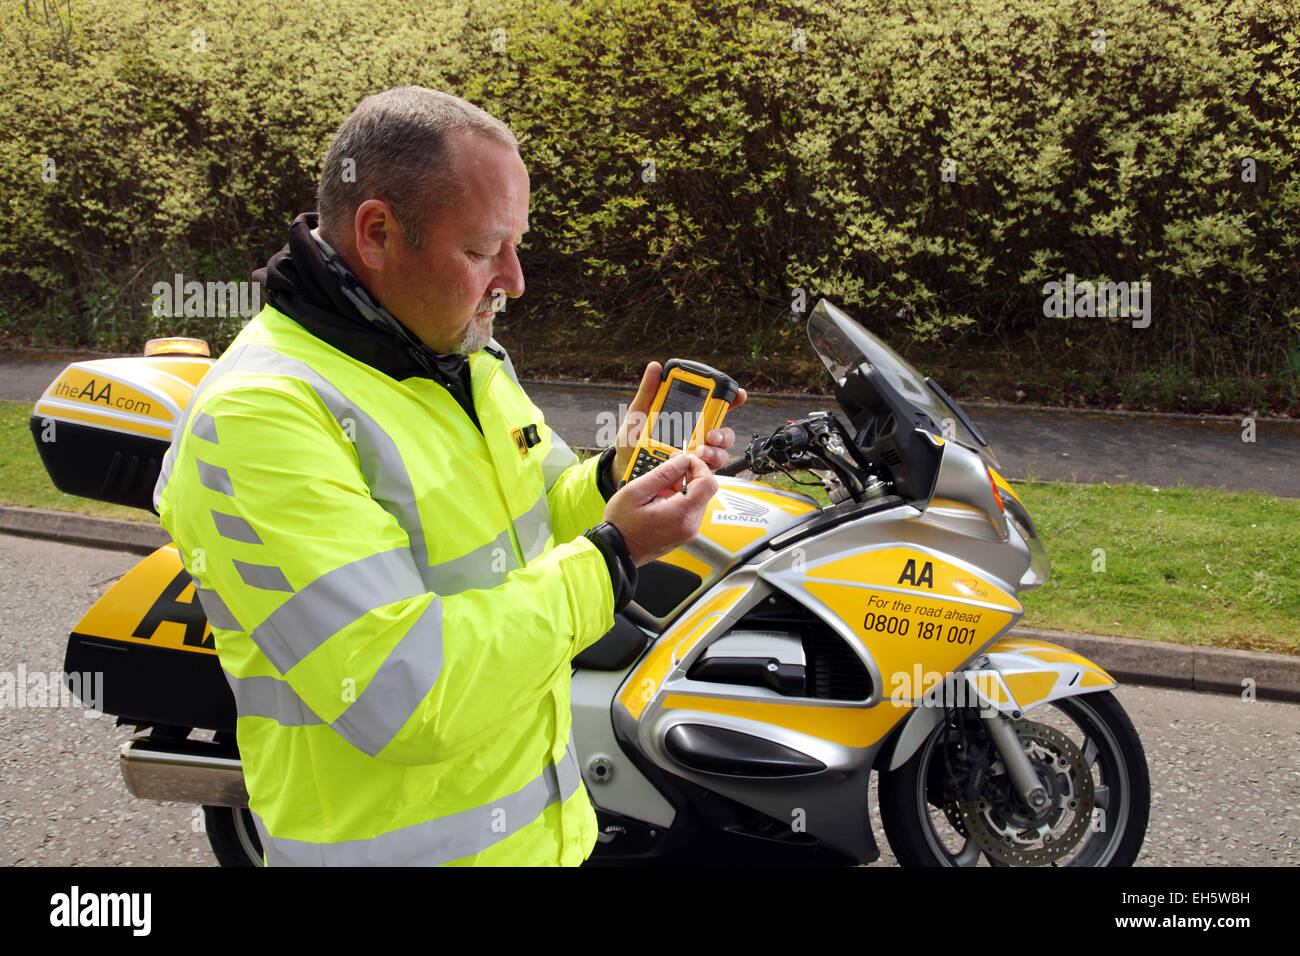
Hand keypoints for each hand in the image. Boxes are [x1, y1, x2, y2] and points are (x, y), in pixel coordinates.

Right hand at [603, 453, 717, 565]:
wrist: (617, 551)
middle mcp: (689, 525)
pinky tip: (661, 498)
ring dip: (683, 487)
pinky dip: (680, 499)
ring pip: (698, 499)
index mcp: (680, 514)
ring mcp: (688, 531)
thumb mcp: (636, 492)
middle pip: (705, 491)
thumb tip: (681, 461)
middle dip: (689, 476)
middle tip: (668, 470)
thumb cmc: (622, 526)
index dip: (699, 466)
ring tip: (660, 487)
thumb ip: (662, 474)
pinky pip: (691, 509)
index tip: (685, 460)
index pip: (707, 483)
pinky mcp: (684, 533)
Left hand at [611, 363, 747, 482]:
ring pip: (720, 453)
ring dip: (715, 452)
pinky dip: (703, 468)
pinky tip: (692, 464)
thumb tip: (655, 367)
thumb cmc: (631, 438)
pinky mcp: (690, 472)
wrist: (622, 464)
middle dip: (723, 433)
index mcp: (688, 417)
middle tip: (710, 435)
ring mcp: (695, 455)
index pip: (715, 406)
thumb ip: (649, 391)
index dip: (731, 399)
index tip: (738, 394)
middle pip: (724, 433)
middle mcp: (696, 436)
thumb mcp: (638, 412)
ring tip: (699, 451)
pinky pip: (706, 471)